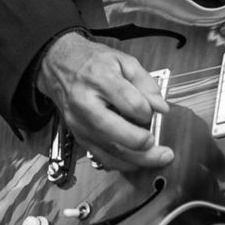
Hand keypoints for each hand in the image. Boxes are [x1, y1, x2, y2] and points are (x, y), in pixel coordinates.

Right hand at [35, 31, 172, 170]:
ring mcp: (79, 124)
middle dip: (142, 145)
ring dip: (135, 160)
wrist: (61, 66)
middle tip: (163, 150)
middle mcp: (85, 105)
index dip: (148, 111)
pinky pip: (100, 156)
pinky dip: (120, 163)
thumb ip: (146, 83)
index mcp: (99, 80)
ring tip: (157, 159)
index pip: (129, 103)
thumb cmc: (93, 62)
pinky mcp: (78, 136)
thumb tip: (160, 107)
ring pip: (108, 150)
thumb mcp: (124, 61)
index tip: (156, 111)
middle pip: (115, 133)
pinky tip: (137, 162)